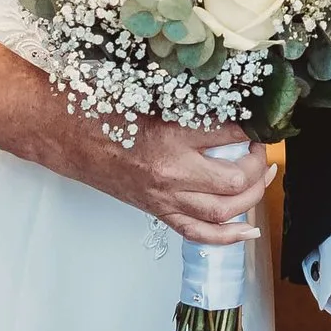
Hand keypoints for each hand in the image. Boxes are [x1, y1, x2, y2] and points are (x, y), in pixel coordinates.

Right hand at [79, 116, 274, 244]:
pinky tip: (249, 231)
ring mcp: (165, 197)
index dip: (250, 127)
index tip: (257, 121)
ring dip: (252, 196)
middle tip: (260, 150)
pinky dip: (228, 235)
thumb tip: (225, 106)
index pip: (229, 134)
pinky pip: (198, 232)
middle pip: (234, 180)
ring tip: (263, 178)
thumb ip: (190, 104)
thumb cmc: (102, 110)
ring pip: (223, 210)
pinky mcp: (157, 210)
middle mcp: (172, 173)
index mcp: (171, 137)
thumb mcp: (152, 95)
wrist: (67, 134)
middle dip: (257, 166)